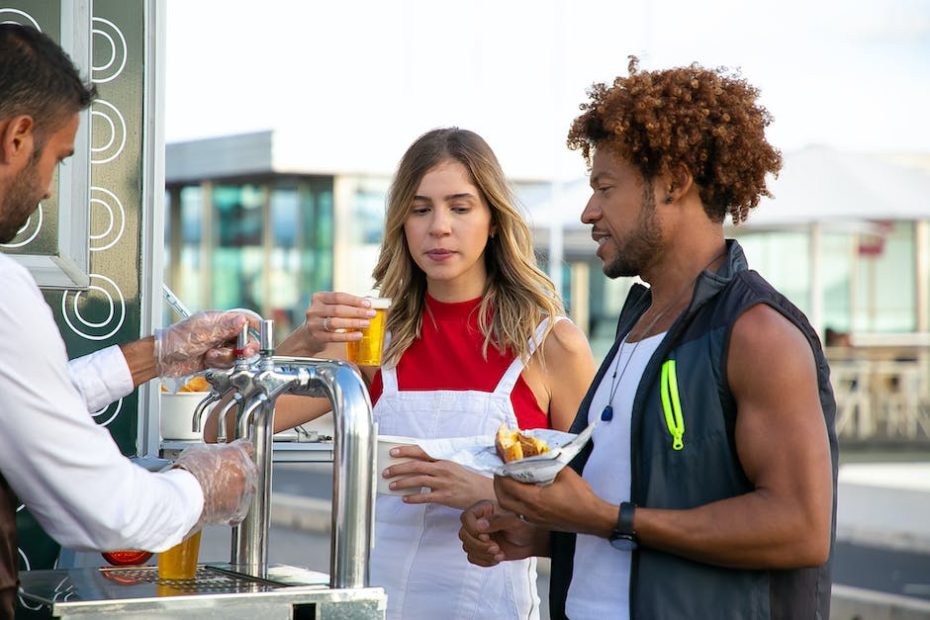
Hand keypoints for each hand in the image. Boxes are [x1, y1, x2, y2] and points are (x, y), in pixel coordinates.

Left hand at [155, 310, 260, 376]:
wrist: (163, 359)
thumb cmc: (177, 340)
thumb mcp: (203, 332)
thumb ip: (225, 327)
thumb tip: (243, 320)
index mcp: (220, 320)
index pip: (245, 321)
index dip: (255, 328)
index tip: (261, 337)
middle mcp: (222, 333)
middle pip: (246, 341)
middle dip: (243, 349)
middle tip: (241, 353)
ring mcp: (219, 346)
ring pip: (237, 355)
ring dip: (225, 358)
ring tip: (211, 356)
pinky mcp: (215, 359)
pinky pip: (227, 364)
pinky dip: (219, 365)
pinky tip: (208, 361)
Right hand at [173, 439, 256, 526]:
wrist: (184, 497)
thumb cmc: (187, 474)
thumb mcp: (199, 451)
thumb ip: (215, 452)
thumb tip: (216, 454)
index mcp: (236, 453)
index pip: (247, 447)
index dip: (239, 452)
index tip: (235, 456)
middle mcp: (245, 471)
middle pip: (249, 469)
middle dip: (238, 472)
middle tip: (222, 477)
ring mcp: (244, 490)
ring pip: (247, 489)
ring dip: (236, 490)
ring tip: (216, 493)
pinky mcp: (240, 509)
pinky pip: (241, 508)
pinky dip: (232, 508)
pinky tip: (218, 506)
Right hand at [279, 292, 375, 356]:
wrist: (308, 337)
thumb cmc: (326, 318)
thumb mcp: (332, 308)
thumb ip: (348, 304)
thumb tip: (370, 301)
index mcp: (318, 298)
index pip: (338, 296)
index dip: (354, 300)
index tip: (368, 304)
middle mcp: (313, 310)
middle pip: (337, 309)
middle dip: (357, 311)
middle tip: (371, 314)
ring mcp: (313, 324)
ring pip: (335, 322)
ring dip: (353, 323)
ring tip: (366, 323)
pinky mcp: (316, 337)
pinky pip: (334, 337)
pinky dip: (348, 336)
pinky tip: (358, 335)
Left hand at [383, 446, 493, 509]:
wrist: (482, 492)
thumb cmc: (465, 480)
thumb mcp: (452, 467)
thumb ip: (435, 466)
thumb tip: (415, 467)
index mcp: (443, 460)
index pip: (421, 452)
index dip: (406, 451)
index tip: (393, 452)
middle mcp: (442, 469)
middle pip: (416, 466)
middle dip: (399, 468)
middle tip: (386, 471)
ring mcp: (443, 483)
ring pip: (418, 481)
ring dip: (402, 483)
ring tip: (391, 485)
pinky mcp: (445, 497)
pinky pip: (425, 497)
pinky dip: (413, 498)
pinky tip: (405, 499)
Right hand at [458, 500, 540, 566]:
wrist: (529, 542)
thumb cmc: (523, 528)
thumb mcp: (513, 522)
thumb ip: (497, 521)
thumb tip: (479, 525)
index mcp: (483, 509)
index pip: (466, 517)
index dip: (473, 529)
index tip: (487, 536)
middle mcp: (477, 522)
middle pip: (464, 535)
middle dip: (479, 545)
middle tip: (496, 548)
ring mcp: (477, 536)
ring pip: (467, 547)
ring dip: (483, 554)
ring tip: (499, 553)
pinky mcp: (479, 549)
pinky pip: (472, 558)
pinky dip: (484, 561)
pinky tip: (497, 558)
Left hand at [493, 467, 613, 536]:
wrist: (593, 518)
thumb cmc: (580, 496)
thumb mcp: (564, 473)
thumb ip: (547, 464)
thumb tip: (537, 453)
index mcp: (534, 499)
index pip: (508, 486)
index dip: (501, 473)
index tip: (501, 462)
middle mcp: (530, 511)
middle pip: (503, 499)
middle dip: (498, 485)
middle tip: (501, 471)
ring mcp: (533, 520)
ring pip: (510, 508)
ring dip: (505, 494)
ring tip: (509, 480)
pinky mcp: (539, 523)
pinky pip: (519, 512)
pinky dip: (514, 502)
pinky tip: (522, 492)